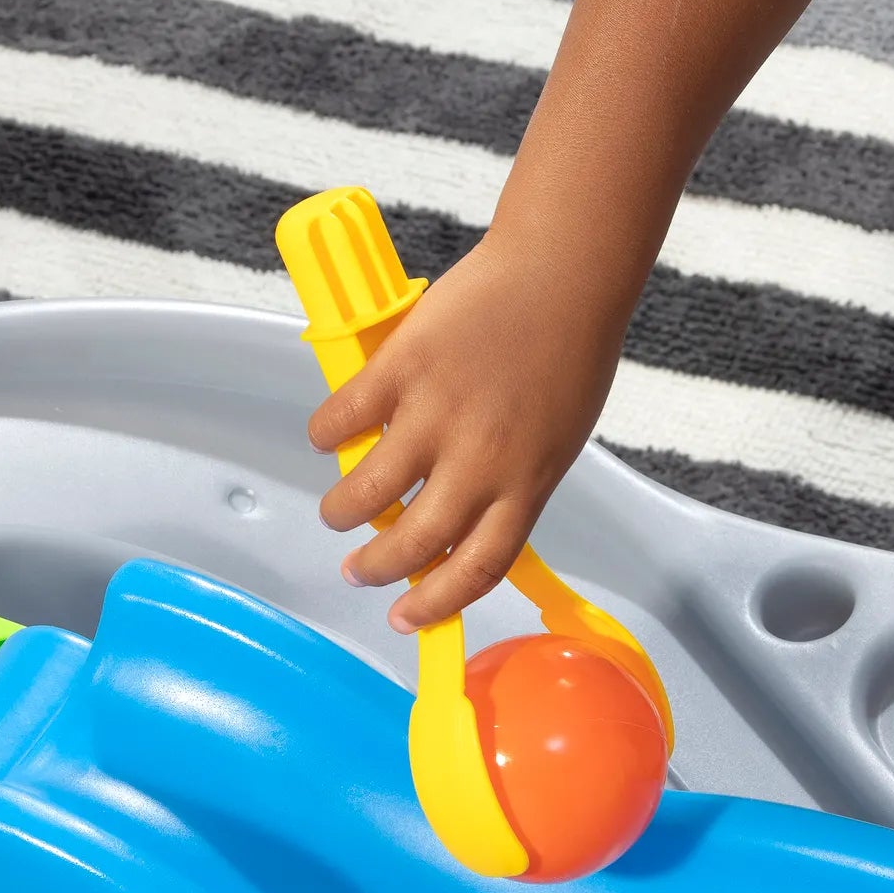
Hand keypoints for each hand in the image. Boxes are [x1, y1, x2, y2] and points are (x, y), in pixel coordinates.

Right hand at [307, 233, 623, 632]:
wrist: (563, 274)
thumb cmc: (569, 352)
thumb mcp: (557, 439)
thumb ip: (510, 481)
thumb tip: (457, 514)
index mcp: (526, 485)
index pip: (476, 568)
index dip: (435, 603)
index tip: (406, 618)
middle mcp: (480, 462)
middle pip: (415, 542)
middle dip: (376, 569)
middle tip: (357, 570)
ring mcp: (437, 415)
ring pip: (368, 491)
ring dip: (342, 512)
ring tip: (336, 513)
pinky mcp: (402, 368)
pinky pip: (345, 418)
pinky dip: (325, 434)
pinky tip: (324, 437)